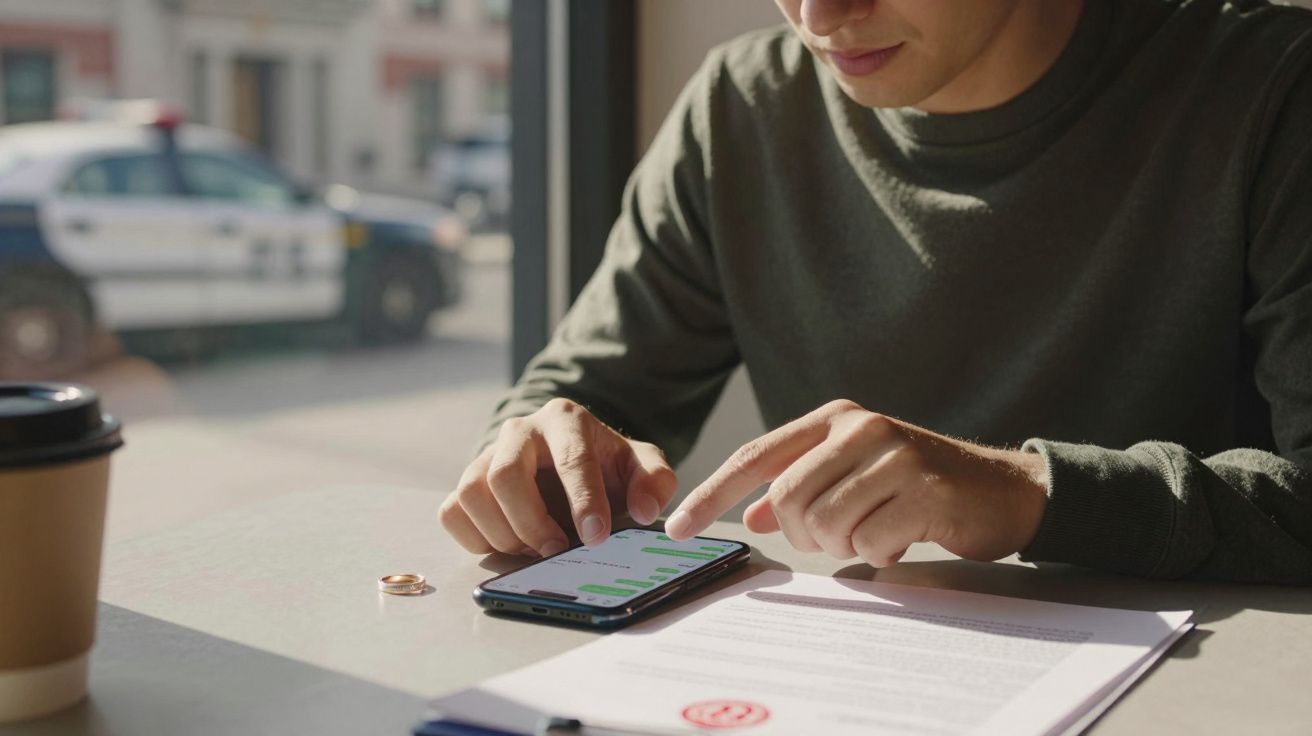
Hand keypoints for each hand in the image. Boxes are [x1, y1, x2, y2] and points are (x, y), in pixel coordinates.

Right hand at [439, 398, 678, 556]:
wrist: (571, 460)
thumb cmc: (605, 464)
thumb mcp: (640, 466)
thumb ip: (654, 482)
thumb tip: (644, 510)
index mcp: (566, 419)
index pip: (570, 458)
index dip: (583, 500)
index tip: (595, 537)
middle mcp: (519, 431)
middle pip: (504, 475)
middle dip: (531, 522)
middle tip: (557, 549)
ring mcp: (486, 455)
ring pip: (472, 494)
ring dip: (503, 534)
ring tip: (535, 548)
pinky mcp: (466, 482)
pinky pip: (452, 512)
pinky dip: (477, 538)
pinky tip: (510, 544)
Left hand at [663, 400, 1048, 566]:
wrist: (1003, 489)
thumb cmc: (918, 486)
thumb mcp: (854, 474)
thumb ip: (801, 487)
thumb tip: (755, 513)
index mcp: (834, 420)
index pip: (756, 456)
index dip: (712, 494)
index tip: (677, 528)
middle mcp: (860, 428)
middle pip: (787, 500)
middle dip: (803, 534)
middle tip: (839, 536)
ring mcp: (894, 455)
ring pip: (824, 525)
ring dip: (845, 545)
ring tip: (878, 530)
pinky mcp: (924, 489)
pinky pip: (869, 543)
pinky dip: (880, 553)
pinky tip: (904, 536)